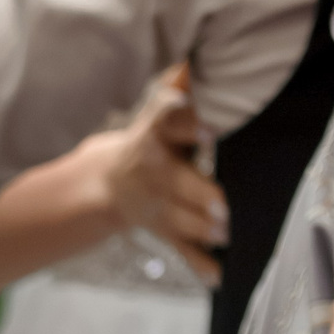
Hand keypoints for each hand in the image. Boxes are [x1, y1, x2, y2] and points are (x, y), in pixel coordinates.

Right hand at [99, 64, 228, 283]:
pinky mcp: (161, 228)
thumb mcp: (159, 112)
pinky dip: (198, 263)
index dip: (189, 126)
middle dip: (197, 193)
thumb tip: (191, 56)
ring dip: (201, 227)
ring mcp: (155, 203)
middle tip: (223, 205)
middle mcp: (153, 169)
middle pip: (176, 180)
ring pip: (179, 216)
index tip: (209, 129)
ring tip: (225, 234)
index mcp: (156, 133)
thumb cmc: (153, 138)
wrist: (108, 181)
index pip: (170, 124)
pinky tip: (217, 276)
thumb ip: (178, 86)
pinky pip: (180, 246)